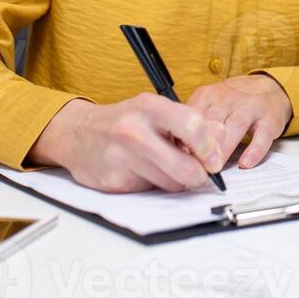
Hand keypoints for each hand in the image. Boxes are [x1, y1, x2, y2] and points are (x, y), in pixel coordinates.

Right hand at [26, 94, 226, 192]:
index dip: (210, 147)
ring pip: (171, 184)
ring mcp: (122, 157)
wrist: (77, 134)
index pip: (193, 126)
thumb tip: (221, 136)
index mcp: (149, 106)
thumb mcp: (155, 110)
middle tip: (200, 172)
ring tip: (165, 166)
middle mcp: (135, 130)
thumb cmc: (123, 121)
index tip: (214, 158)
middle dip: (199, 175)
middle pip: (186, 167)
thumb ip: (190, 121)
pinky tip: (143, 172)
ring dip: (176, 181)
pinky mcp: (114, 181)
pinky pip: (150, 191)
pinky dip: (154, 186)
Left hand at [185, 73, 293, 169]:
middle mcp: (230, 98)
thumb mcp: (210, 102)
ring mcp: (251, 108)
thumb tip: (174, 148)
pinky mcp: (270, 120)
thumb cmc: (234, 102)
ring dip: (224, 148)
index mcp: (210, 94)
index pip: (193, 113)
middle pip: (213, 120)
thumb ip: (194, 121)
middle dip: (203, 144)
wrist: (270, 88)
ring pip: (236, 126)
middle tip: (193, 167)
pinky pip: (262, 135)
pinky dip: (254, 150)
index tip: (176, 156)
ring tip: (215, 168)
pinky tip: (245, 163)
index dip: (184, 136)